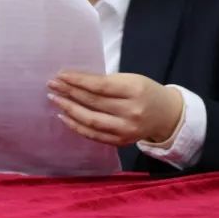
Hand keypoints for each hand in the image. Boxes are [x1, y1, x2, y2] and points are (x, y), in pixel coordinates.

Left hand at [47, 72, 182, 146]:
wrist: (166, 115)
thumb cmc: (145, 92)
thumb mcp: (131, 80)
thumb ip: (106, 82)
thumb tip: (74, 81)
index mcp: (135, 91)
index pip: (100, 86)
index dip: (78, 81)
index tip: (60, 75)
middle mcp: (131, 112)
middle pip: (93, 103)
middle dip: (69, 93)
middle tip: (52, 86)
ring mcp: (126, 130)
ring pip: (91, 121)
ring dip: (69, 110)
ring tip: (56, 100)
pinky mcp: (121, 142)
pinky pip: (94, 135)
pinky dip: (77, 126)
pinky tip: (65, 117)